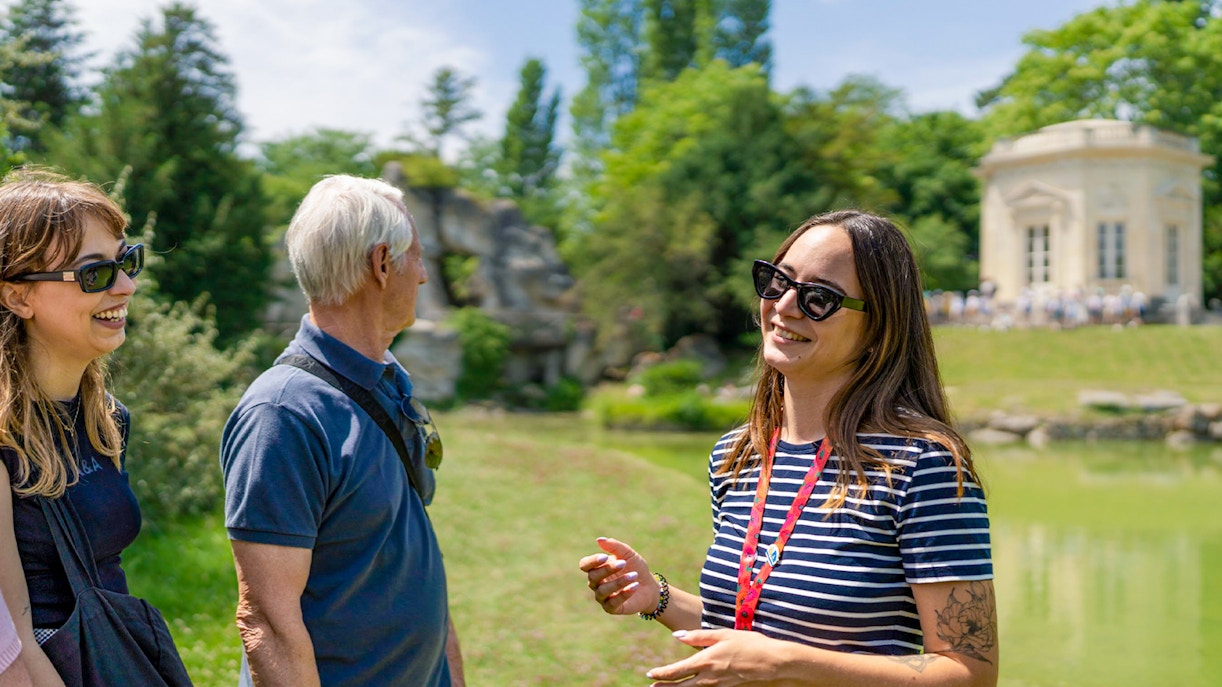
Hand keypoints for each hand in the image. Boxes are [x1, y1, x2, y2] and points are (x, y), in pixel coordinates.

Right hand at [577, 537, 659, 615]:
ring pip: (602, 591)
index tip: (604, 556)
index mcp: (597, 569)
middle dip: (607, 569)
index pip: (584, 565)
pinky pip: (612, 603)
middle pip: (593, 577)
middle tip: (623, 563)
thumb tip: (599, 540)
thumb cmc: (636, 567)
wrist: (650, 586)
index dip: (592, 561)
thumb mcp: (628, 554)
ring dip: (618, 582)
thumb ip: (614, 546)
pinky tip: (635, 586)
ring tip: (634, 575)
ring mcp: (602, 597)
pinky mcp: (611, 608)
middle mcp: (596, 584)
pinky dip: (624, 594)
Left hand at [645, 629, 786, 685]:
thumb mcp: (722, 634)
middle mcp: (708, 677)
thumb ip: (698, 636)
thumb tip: (677, 636)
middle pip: (681, 686)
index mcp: (705, 661)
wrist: (771, 661)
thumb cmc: (748, 644)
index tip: (650, 673)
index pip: (677, 670)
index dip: (662, 673)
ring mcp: (717, 685)